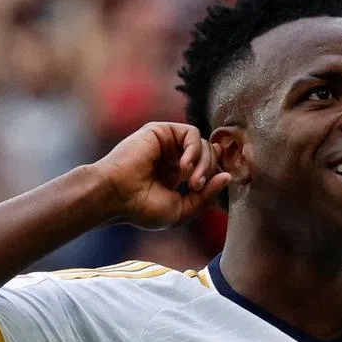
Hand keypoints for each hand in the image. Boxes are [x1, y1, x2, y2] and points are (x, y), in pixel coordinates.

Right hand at [92, 122, 230, 230]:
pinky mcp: (161, 131)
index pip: (209, 165)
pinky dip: (194, 150)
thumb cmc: (141, 208)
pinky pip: (192, 133)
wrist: (114, 197)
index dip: (218, 171)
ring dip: (204, 163)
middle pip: (209, 154)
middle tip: (197, 187)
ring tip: (192, 182)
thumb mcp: (182, 210)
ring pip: (203, 143)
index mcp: (177, 174)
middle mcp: (173, 156)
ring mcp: (167, 143)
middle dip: (210, 171)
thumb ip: (206, 197)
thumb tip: (227, 176)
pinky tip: (184, 167)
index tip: (218, 182)